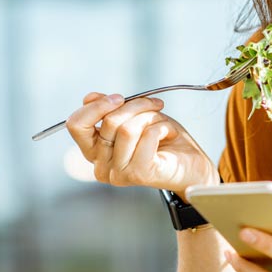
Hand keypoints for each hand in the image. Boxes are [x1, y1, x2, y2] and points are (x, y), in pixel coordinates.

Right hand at [65, 92, 218, 192]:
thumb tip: (89, 97)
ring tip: (163, 123)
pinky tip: (169, 135)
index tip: (120, 97)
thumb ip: (111, 110)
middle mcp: (102, 167)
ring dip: (151, 116)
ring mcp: (119, 173)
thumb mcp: (137, 118)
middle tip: (155, 104)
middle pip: (108, 122)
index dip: (97, 106)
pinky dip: (162, 127)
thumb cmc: (166, 143)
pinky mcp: (138, 174)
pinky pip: (146, 135)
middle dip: (135, 105)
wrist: (194, 167)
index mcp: (96, 153)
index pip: (77, 125)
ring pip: (127, 128)